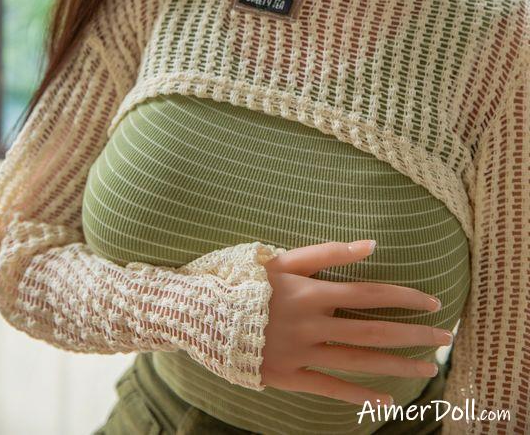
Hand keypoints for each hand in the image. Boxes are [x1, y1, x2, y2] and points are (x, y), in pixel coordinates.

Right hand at [261, 239, 447, 406]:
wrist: (200, 312)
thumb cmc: (243, 279)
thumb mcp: (282, 258)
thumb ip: (327, 252)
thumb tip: (371, 245)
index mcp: (311, 291)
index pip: (370, 293)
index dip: (404, 297)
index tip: (433, 302)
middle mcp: (311, 324)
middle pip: (373, 330)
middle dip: (412, 334)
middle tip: (445, 338)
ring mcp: (300, 353)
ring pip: (358, 361)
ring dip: (396, 365)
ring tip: (427, 368)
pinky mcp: (287, 377)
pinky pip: (329, 388)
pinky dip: (358, 395)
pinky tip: (385, 401)